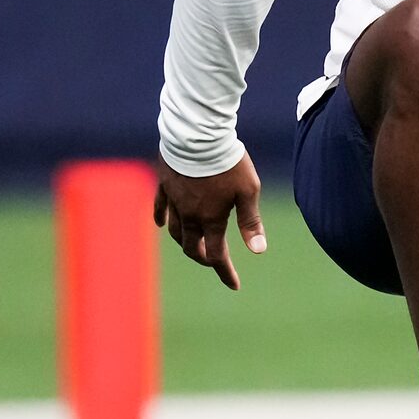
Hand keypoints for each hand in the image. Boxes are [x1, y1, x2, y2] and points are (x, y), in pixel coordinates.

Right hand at [152, 152, 265, 291]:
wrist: (199, 133)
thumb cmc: (229, 161)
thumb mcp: (248, 191)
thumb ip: (251, 222)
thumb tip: (259, 251)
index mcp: (211, 219)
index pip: (218, 255)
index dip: (225, 272)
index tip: (234, 285)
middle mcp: (189, 214)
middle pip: (192, 247)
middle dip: (204, 258)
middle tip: (215, 261)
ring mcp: (174, 199)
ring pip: (175, 230)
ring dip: (185, 242)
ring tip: (194, 245)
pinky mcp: (165, 183)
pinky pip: (160, 207)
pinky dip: (161, 219)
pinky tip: (162, 224)